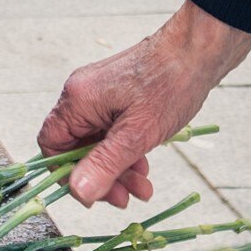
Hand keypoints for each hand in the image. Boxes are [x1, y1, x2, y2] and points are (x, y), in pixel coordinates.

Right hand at [37, 2, 250, 207]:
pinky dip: (126, 152)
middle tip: (125, 199)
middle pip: (76, 147)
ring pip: (98, 143)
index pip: (51, 143)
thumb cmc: (169, 85)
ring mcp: (101, 94)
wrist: (199, 51)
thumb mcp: (137, 134)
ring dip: (117, 169)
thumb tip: (77, 192)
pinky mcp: (119, 96)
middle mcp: (83, 94)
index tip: (92, 196)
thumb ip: (105, 164)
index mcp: (78, 99)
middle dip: (101, 177)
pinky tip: (145, 168)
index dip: (66, 174)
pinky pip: (112, 132)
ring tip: (143, 188)